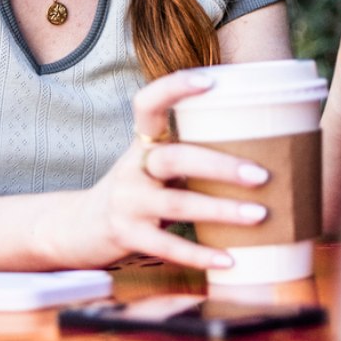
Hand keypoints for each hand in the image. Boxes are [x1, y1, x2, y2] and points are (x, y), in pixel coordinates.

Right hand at [36, 70, 276, 271]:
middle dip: (220, 165)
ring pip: (176, 204)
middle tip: (261, 174)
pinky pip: (167, 246)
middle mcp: (131, 168)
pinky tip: (230, 260)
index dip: (174, 87)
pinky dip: (200, 254)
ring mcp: (127, 202)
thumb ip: (188, 154)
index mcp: (141, 144)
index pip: (147, 103)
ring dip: (220, 210)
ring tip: (259, 215)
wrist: (78, 226)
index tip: (211, 81)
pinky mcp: (126, 236)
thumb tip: (262, 149)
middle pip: (174, 158)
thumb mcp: (151, 163)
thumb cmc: (136, 190)